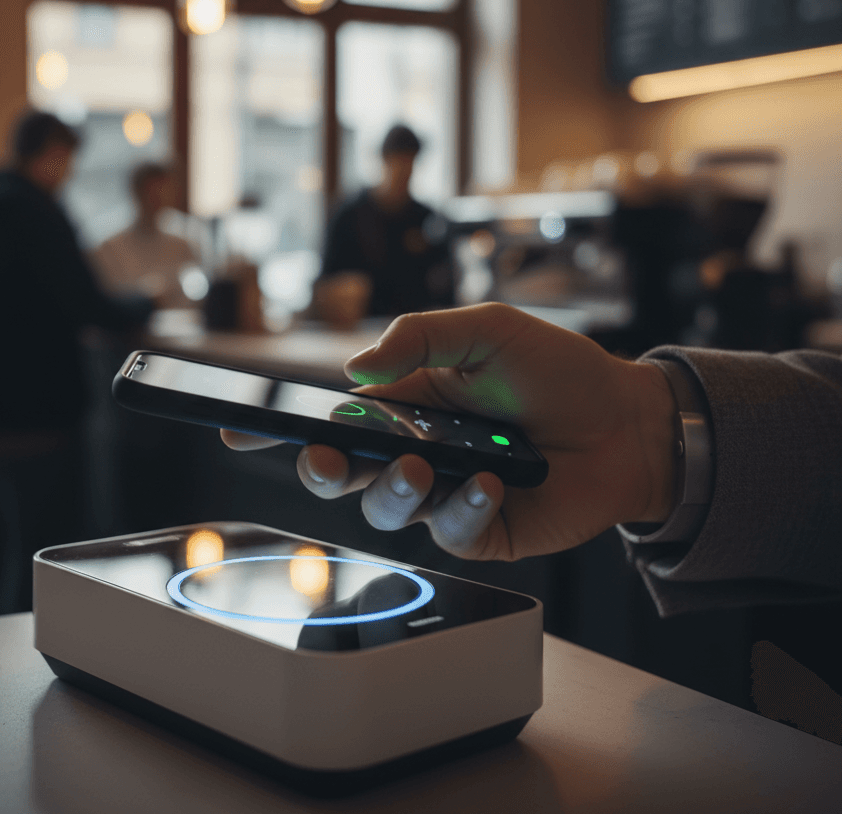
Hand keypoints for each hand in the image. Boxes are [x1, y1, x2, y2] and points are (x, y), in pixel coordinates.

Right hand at [222, 302, 677, 561]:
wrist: (625, 420)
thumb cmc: (554, 369)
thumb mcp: (485, 330)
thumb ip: (420, 335)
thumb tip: (357, 367)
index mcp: (403, 402)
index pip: (330, 416)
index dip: (282, 426)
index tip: (238, 426)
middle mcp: (413, 451)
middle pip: (342, 472)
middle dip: (325, 469)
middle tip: (335, 458)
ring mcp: (443, 493)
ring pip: (385, 510)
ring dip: (395, 492)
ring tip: (426, 468)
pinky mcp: (479, 529)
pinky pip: (448, 532)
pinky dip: (462, 509)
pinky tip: (493, 484)